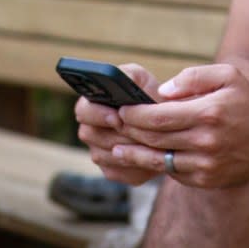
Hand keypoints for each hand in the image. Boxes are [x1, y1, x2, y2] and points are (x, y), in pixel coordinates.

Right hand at [75, 63, 161, 185]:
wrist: (166, 127)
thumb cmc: (150, 98)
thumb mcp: (142, 81)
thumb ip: (129, 75)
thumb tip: (120, 79)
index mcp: (91, 105)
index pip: (82, 110)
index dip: (97, 114)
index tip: (117, 117)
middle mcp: (89, 130)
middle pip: (89, 135)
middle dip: (116, 134)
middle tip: (137, 133)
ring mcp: (98, 152)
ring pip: (105, 156)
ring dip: (128, 150)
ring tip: (148, 144)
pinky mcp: (111, 171)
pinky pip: (118, 172)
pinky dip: (135, 167)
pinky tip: (149, 158)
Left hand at [111, 63, 248, 188]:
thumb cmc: (247, 103)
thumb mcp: (228, 76)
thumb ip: (193, 78)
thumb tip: (161, 91)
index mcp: (209, 113)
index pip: (159, 117)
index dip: (135, 115)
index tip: (121, 109)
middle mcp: (206, 142)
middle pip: (155, 140)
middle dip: (130, 133)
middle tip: (114, 127)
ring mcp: (205, 165)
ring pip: (160, 161)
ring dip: (136, 155)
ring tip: (117, 150)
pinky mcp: (205, 180)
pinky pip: (173, 173)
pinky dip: (157, 164)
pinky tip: (144, 157)